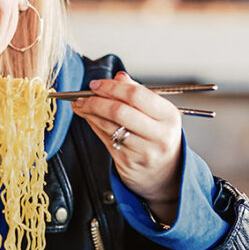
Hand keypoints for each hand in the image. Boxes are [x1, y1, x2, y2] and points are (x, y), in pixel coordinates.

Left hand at [72, 71, 182, 217]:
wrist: (165, 172)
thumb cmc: (158, 136)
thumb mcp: (157, 113)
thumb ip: (138, 92)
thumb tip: (119, 77)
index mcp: (168, 115)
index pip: (136, 95)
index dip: (112, 87)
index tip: (96, 84)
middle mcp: (158, 134)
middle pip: (119, 111)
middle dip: (95, 101)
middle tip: (83, 96)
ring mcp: (143, 150)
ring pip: (108, 126)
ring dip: (89, 112)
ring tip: (81, 105)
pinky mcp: (128, 161)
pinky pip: (104, 138)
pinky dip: (93, 125)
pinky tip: (88, 117)